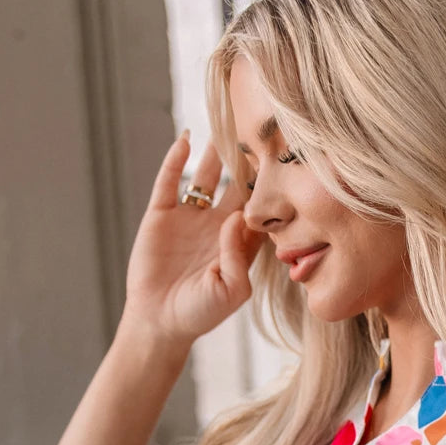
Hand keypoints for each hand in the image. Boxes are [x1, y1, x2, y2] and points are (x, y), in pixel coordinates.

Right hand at [120, 132, 265, 351]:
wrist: (160, 322)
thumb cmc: (200, 313)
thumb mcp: (232, 291)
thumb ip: (238, 256)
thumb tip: (235, 217)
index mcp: (240, 242)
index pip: (261, 207)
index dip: (272, 187)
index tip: (286, 160)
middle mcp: (218, 224)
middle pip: (238, 183)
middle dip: (248, 160)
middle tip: (261, 129)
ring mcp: (190, 217)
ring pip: (207, 176)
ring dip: (216, 152)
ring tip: (227, 122)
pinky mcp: (161, 214)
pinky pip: (171, 181)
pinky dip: (177, 159)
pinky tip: (187, 139)